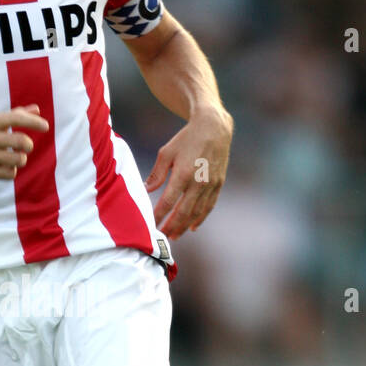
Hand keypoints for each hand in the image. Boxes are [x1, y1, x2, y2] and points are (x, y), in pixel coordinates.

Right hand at [0, 106, 48, 179]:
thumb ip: (15, 115)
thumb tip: (37, 110)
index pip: (17, 118)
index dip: (34, 122)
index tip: (45, 127)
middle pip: (22, 142)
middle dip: (29, 145)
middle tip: (27, 146)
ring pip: (19, 160)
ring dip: (21, 159)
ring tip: (15, 157)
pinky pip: (10, 173)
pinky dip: (11, 171)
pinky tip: (5, 167)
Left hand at [145, 107, 231, 237]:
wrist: (213, 128)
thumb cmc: (186, 139)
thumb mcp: (166, 153)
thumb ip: (157, 174)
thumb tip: (146, 190)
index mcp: (183, 174)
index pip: (168, 202)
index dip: (158, 216)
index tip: (150, 226)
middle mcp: (198, 182)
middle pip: (183, 212)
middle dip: (171, 226)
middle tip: (161, 237)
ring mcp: (210, 184)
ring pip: (197, 212)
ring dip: (185, 226)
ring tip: (174, 236)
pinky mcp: (218, 184)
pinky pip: (209, 206)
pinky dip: (200, 218)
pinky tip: (193, 227)